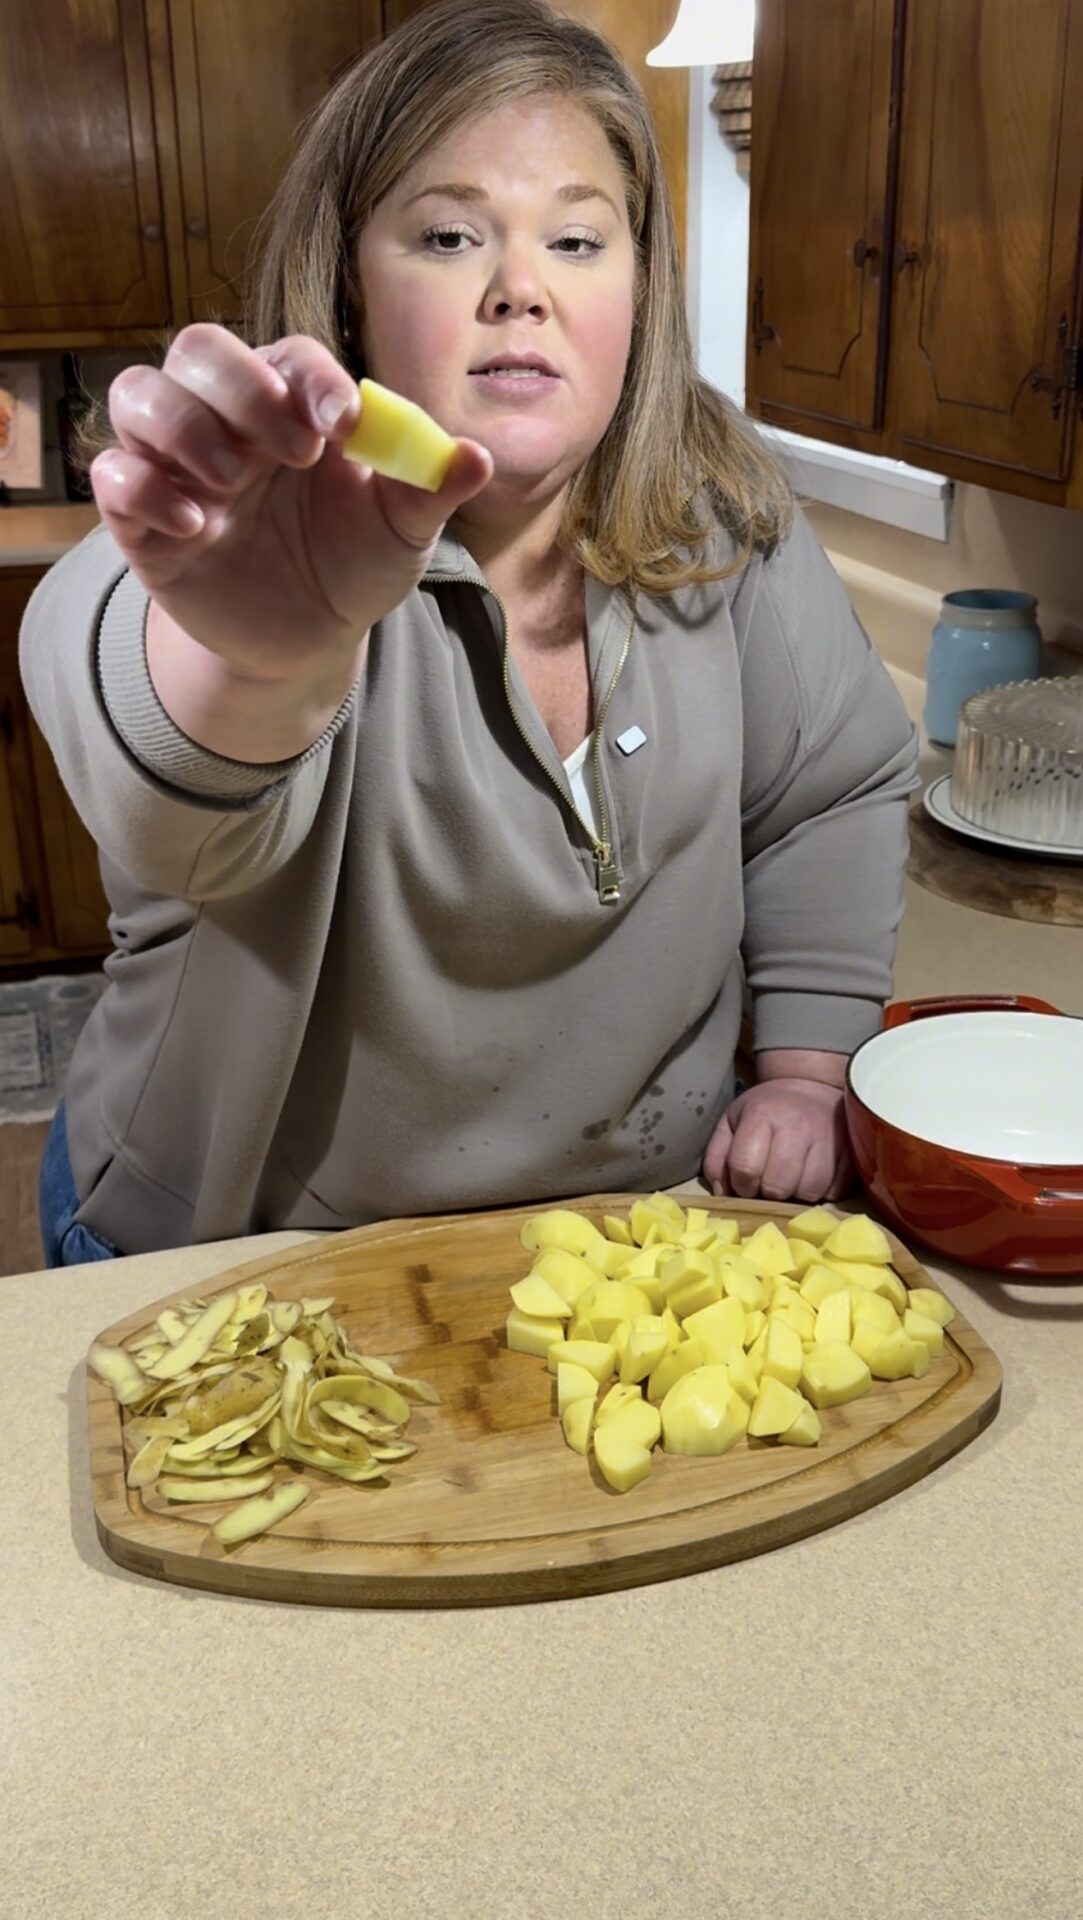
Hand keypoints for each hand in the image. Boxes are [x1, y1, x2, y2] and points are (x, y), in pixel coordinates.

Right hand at [90, 324, 492, 681]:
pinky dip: (143, 489)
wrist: (309, 637)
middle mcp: (227, 420)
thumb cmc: (354, 562)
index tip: (346, 425)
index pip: (288, 356)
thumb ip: (430, 489)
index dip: (311, 379)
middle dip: (241, 387)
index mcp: (292, 405)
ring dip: (182, 426)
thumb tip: (477, 457)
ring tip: (235, 482)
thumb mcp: (402, 531)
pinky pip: (113, 478)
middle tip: (292, 452)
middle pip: (198, 349)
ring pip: (138, 395)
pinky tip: (196, 526)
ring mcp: (178, 466)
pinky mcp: (143, 522)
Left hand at [702, 1077, 854, 1202]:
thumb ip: (717, 1158)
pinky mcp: (851, 1152)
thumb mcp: (731, 1123)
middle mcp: (797, 1126)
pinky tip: (813, 1174)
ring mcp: (829, 1140)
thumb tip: (722, 1194)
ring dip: (797, 1193)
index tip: (746, 1180)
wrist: (810, 1087)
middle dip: (769, 1191)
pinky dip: (822, 1191)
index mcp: (762, 1115)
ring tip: (792, 1176)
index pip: (745, 1168)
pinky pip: (834, 1191)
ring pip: (809, 1192)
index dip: (741, 1184)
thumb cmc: (766, 1110)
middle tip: (770, 1178)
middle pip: (778, 1187)